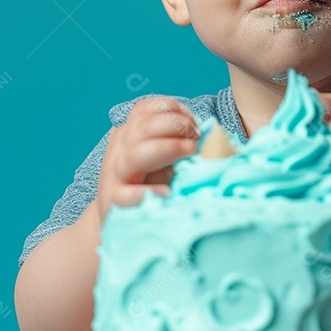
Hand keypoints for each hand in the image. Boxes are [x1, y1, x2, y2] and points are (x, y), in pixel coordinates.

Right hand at [96, 97, 199, 220]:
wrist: (125, 221)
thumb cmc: (153, 183)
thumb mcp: (164, 157)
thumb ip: (181, 142)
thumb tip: (215, 137)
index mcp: (130, 135)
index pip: (143, 109)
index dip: (171, 109)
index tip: (193, 123)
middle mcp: (120, 150)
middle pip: (142, 126)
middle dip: (175, 125)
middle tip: (196, 139)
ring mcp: (116, 175)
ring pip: (135, 154)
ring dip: (167, 148)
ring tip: (190, 152)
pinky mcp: (115, 202)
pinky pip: (124, 195)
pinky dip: (144, 193)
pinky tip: (166, 193)